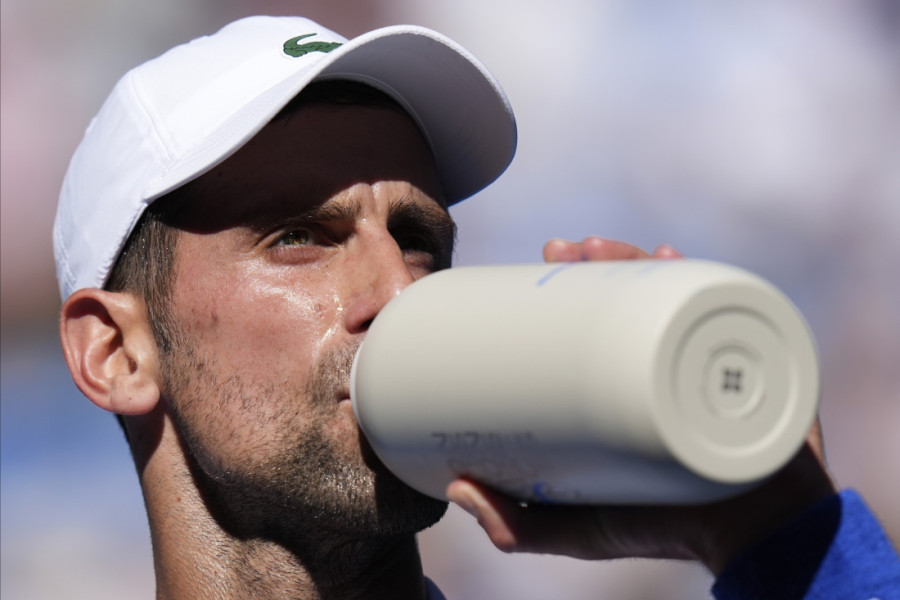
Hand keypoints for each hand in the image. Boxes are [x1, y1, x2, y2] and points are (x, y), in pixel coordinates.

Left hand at [446, 237, 835, 574]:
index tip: (536, 267)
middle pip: (631, 298)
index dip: (567, 291)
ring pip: (670, 293)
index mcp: (626, 386)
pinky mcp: (748, 361)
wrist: (757, 538)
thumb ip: (517, 525)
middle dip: (598, 262)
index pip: (597, 325)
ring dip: (637, 257)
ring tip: (602, 249)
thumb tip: (456, 489)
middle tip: (565, 249)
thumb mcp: (580, 529)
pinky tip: (672, 257)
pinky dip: (700, 276)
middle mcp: (663, 363)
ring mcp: (703, 359)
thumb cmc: (662, 528)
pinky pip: (725, 309)